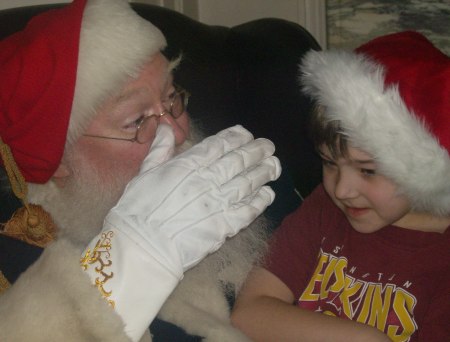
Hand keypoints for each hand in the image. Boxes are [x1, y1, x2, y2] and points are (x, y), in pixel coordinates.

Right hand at [81, 125, 280, 340]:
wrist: (141, 247)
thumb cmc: (137, 209)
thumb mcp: (144, 173)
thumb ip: (160, 149)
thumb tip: (165, 126)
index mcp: (187, 165)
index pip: (219, 145)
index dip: (236, 137)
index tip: (247, 134)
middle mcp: (207, 180)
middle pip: (239, 161)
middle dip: (256, 151)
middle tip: (269, 146)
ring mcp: (217, 203)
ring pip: (247, 183)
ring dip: (263, 172)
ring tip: (275, 165)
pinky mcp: (224, 226)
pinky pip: (247, 210)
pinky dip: (260, 201)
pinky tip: (268, 194)